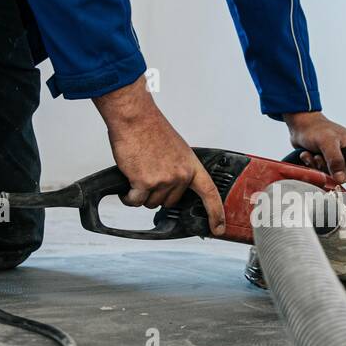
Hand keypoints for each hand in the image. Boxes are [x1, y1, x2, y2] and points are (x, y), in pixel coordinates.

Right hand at [94, 76, 225, 234]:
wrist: (135, 118)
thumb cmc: (151, 129)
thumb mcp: (176, 149)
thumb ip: (179, 169)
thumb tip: (174, 184)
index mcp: (191, 166)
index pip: (210, 193)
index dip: (216, 213)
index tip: (218, 228)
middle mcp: (180, 175)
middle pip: (170, 202)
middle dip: (157, 194)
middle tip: (149, 174)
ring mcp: (164, 180)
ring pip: (151, 203)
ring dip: (141, 194)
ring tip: (138, 172)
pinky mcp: (144, 183)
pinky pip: (135, 201)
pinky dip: (128, 196)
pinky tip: (128, 183)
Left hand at [282, 111, 345, 182]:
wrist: (300, 125)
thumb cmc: (315, 128)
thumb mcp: (327, 143)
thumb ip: (335, 161)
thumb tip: (341, 179)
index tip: (334, 170)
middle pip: (344, 175)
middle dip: (327, 169)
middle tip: (318, 157)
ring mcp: (338, 158)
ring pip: (331, 175)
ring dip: (318, 167)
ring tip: (312, 154)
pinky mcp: (328, 162)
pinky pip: (322, 173)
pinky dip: (313, 166)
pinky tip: (308, 155)